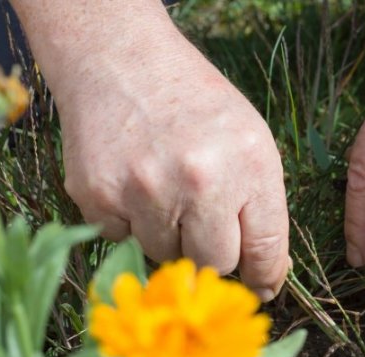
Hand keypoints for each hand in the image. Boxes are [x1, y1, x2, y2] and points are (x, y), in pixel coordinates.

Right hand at [9, 0, 289, 300]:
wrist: (122, 62)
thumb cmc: (195, 103)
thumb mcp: (249, 139)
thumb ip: (260, 204)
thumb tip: (261, 273)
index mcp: (249, 165)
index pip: (266, 251)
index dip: (264, 277)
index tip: (260, 286)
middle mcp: (200, 181)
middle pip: (214, 264)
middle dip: (213, 253)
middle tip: (202, 221)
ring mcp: (145, 191)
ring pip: (164, 256)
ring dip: (168, 234)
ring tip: (163, 185)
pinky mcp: (98, 196)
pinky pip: (122, 239)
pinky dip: (130, 220)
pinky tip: (133, 181)